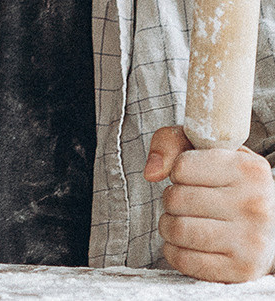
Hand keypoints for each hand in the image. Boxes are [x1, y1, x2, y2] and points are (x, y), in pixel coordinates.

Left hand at [146, 125, 274, 280]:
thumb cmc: (232, 185)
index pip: (182, 166)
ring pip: (177, 230)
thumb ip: (171, 143)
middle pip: (175, 199)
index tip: (193, 179)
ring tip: (183, 222)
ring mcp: (251, 241)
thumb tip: (151, 173)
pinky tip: (187, 244)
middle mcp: (254, 205)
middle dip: (171, 201)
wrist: (271, 228)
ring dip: (169, 226)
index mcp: (249, 170)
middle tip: (186, 204)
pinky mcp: (242, 270)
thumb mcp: (208, 152)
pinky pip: (184, 260)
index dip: (178, 173)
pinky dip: (174, 251)